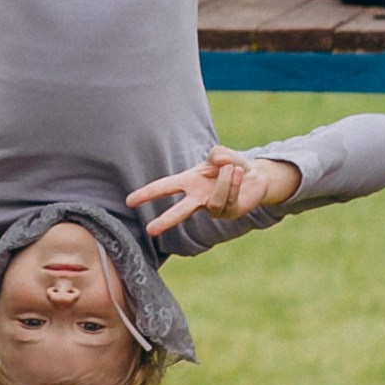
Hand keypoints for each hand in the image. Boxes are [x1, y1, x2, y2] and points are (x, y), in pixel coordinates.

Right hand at [127, 149, 301, 239]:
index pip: (164, 188)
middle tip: (150, 231)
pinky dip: (234, 182)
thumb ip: (219, 154)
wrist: (255, 177)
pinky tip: (239, 173)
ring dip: (224, 181)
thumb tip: (218, 162)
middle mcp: (198, 197)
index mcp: (189, 182)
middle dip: (165, 220)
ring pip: (213, 200)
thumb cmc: (232, 165)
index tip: (129, 202)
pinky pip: (229, 199)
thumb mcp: (222, 154)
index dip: (147, 194)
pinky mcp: (229, 213)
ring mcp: (213, 207)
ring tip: (231, 168)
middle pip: (180, 211)